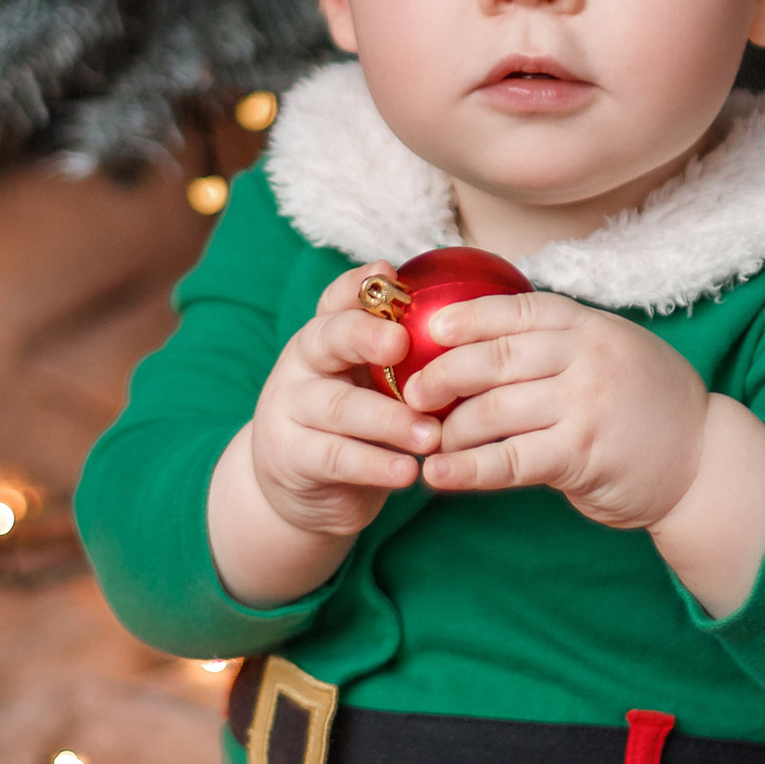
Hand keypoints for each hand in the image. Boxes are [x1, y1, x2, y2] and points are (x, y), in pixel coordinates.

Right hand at [206, 268, 440, 604]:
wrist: (303, 490)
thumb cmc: (359, 427)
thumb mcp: (375, 385)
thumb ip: (405, 361)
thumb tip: (474, 336)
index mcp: (327, 335)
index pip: (338, 299)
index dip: (360, 284)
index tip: (391, 273)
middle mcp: (304, 363)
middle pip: (329, 338)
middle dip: (366, 336)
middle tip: (402, 343)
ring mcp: (290, 409)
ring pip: (338, 406)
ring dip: (388, 419)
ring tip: (431, 434)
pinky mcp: (291, 456)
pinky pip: (336, 457)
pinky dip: (375, 465)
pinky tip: (408, 472)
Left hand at [403, 288, 711, 531]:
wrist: (704, 459)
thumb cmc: (645, 404)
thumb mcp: (609, 352)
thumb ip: (556, 345)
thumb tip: (476, 345)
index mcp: (587, 325)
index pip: (514, 310)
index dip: (465, 318)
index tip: (426, 329)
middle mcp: (585, 358)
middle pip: (493, 359)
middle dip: (441, 375)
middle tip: (411, 393)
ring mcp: (584, 405)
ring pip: (493, 411)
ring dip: (449, 430)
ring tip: (426, 442)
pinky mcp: (581, 454)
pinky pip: (510, 461)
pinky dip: (467, 470)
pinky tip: (437, 476)